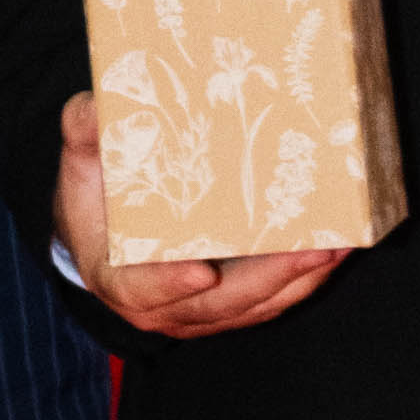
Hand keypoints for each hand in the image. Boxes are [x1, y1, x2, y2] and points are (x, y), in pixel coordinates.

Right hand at [55, 90, 343, 339]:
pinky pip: (268, 301)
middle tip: (314, 249)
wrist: (99, 236)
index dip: (168, 284)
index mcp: (117, 277)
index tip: (200, 272)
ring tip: (339, 248)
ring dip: (298, 282)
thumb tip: (91, 106)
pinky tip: (335, 253)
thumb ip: (83, 133)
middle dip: (269, 280)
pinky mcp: (226, 307)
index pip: (140, 289)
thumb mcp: (80, 162)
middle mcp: (159, 307)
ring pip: (252, 307)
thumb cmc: (91, 197)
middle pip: (217, 305)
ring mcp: (196, 313)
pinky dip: (302, 281)